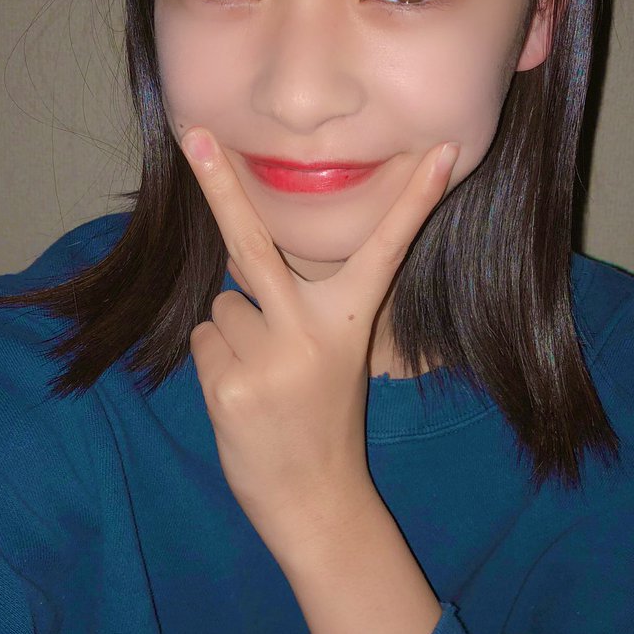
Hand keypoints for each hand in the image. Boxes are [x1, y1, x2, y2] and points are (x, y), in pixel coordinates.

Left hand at [180, 129, 458, 560]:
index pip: (386, 248)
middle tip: (194, 135)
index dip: (414, 199)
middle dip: (221, 184)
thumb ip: (300, 300)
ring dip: (235, 330)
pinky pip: (206, 337)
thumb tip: (239, 246)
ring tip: (266, 375)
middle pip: (255, 244)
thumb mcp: (335, 353)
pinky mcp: (230, 387)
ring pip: (224, 303)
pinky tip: (245, 394)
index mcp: (351, 319)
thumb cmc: (323, 415)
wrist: (315, 499)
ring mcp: (269, 360)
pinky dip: (218, 358)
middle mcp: (312, 333)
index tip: (440, 151)